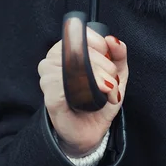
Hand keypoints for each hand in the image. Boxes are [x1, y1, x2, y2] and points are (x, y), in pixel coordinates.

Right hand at [38, 28, 128, 156]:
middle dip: (103, 64)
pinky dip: (85, 89)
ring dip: (97, 78)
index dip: (98, 43)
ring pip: (73, 65)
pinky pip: (67, 84)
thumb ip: (118, 53)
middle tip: (112, 81)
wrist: (90, 131)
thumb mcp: (116, 73)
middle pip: (78, 49)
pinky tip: (92, 96)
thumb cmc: (99, 99)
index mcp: (65, 49)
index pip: (79, 33)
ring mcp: (48, 78)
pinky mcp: (49, 96)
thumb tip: (113, 40)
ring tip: (105, 90)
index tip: (108, 57)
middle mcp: (52, 60)